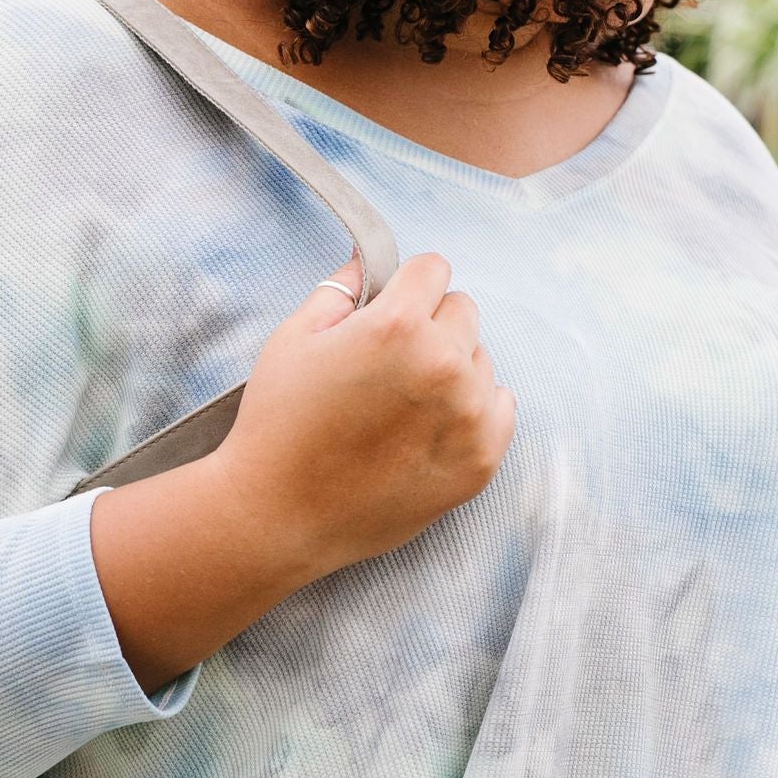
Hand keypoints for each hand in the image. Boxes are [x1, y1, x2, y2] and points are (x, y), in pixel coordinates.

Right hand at [90, 251, 511, 691]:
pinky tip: (428, 428)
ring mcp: (468, 416)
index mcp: (398, 327)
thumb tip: (370, 261)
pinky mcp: (481, 461)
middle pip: (463, 311)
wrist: (277, 515)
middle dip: (430, 325)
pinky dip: (472, 411)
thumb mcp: (294, 338)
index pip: (433, 269)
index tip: (389, 307)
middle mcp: (443, 365)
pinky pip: (499, 407)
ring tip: (401, 405)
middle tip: (388, 364)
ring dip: (452, 369)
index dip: (405, 285)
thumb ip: (341, 289)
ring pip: (481, 360)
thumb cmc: (277, 425)